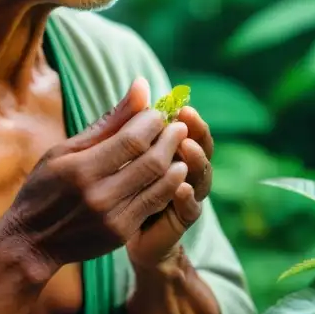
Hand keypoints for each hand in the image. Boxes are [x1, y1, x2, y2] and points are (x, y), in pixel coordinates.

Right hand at [0, 78, 189, 279]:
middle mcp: (99, 195)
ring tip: (179, 147)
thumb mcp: (65, 150)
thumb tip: (141, 87)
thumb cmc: (45, 187)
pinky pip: (155, 205)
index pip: (132, 139)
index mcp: (81, 169)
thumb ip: (108, 122)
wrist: (32, 241)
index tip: (158, 111)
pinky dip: (169, 185)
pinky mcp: (122, 234)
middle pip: (152, 161)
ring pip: (160, 184)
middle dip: (171, 138)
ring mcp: (113, 218)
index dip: (152, 121)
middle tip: (179, 125)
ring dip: (176, 161)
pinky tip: (171, 172)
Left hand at [126, 105, 213, 269]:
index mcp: (175, 151)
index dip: (189, 119)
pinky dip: (187, 199)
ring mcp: (187, 195)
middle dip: (197, 133)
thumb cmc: (118, 183)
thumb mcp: (121, 151)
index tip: (180, 105)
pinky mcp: (180, 221)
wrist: (112, 231)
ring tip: (186, 147)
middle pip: (203, 149)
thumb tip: (139, 83)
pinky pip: (190, 210)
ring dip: (196, 160)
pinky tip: (180, 189)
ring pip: (201, 177)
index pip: (191, 130)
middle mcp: (186, 171)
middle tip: (186, 118)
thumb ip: (132, 122)